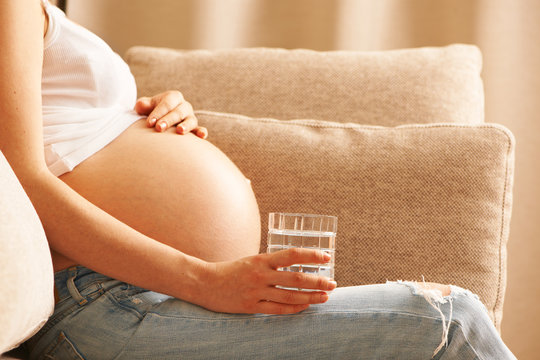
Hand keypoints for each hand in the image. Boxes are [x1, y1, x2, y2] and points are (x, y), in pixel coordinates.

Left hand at [134, 90, 207, 138]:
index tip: (149, 123)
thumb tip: (140, 105)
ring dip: (186, 125)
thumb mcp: (146, 106)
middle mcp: (184, 106)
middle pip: (178, 112)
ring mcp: (190, 117)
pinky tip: (201, 136)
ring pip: (191, 120)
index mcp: (173, 97)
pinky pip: (199, 129)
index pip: (167, 103)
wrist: (160, 119)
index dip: (158, 112)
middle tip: (159, 128)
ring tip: (179, 131)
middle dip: (168, 120)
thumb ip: (143, 105)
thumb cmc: (152, 112)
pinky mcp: (194, 128)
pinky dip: (202, 132)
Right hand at [199, 248, 337, 313]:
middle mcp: (261, 275)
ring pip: (291, 296)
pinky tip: (306, 307)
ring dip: (311, 297)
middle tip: (333, 283)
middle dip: (318, 281)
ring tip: (325, 296)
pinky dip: (294, 309)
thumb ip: (272, 264)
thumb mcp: (252, 261)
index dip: (311, 255)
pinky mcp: (251, 306)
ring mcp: (257, 292)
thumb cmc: (230, 270)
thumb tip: (297, 266)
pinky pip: (278, 310)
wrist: (204, 283)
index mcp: (262, 260)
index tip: (327, 257)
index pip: (292, 254)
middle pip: (296, 278)